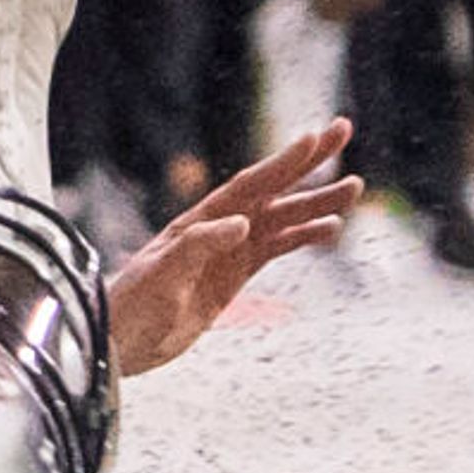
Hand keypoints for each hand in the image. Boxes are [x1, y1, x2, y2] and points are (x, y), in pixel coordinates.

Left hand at [107, 118, 364, 376]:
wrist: (119, 342)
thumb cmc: (132, 307)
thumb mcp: (161, 276)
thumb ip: (197, 247)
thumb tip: (242, 223)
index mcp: (200, 221)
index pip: (250, 184)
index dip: (282, 163)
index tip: (314, 139)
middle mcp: (219, 227)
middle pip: (273, 189)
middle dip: (309, 162)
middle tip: (344, 130)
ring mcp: (229, 250)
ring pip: (282, 218)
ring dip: (316, 202)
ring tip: (354, 186)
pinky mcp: (234, 275)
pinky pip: (276, 248)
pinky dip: (303, 236)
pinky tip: (329, 229)